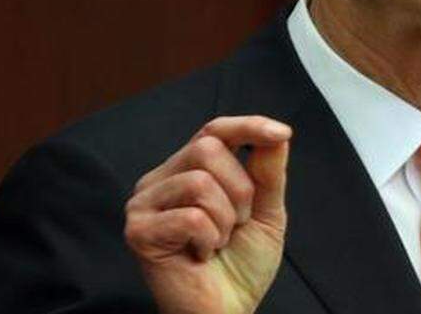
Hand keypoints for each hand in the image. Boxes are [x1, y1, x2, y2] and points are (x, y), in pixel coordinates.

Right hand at [125, 116, 291, 313]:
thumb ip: (268, 172)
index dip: (248, 126)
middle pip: (207, 148)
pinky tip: (201, 256)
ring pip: (200, 181)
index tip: (281, 133)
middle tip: (235, 225)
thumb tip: (277, 134)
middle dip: (240, 190)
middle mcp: (161, 180)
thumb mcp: (266, 212)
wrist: (226, 312)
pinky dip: (209, 239)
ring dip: (225, 219)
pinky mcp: (138, 231)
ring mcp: (144, 204)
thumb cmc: (240, 266)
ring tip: (217, 243)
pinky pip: (191, 216)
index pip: (214, 130)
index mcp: (188, 170)